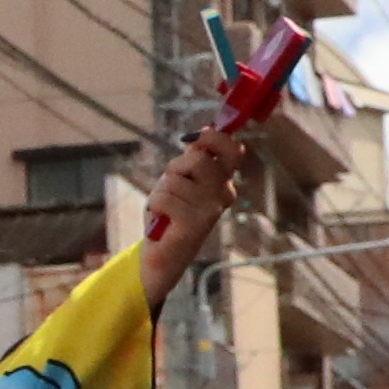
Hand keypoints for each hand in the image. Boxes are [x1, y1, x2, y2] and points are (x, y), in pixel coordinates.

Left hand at [137, 126, 248, 308]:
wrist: (160, 256)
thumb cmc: (169, 214)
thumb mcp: (180, 179)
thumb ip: (193, 158)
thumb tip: (205, 132)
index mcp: (223, 183)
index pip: (232, 151)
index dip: (215, 138)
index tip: (199, 137)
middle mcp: (223, 196)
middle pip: (199, 158)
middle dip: (176, 168)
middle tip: (170, 187)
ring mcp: (211, 211)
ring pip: (175, 179)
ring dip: (161, 191)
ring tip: (165, 209)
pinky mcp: (194, 226)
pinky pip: (164, 198)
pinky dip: (155, 205)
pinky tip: (162, 220)